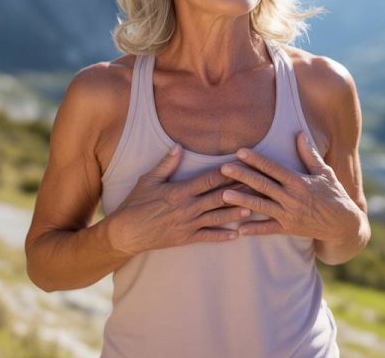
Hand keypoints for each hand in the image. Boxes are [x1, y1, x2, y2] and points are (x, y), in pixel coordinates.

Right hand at [105, 145, 250, 255]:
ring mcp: (188, 224)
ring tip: (255, 207)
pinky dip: (223, 236)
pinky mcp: (186, 238)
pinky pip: (208, 237)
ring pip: (218, 217)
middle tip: (258, 185)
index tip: (242, 165)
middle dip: (239, 190)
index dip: (227, 172)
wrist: (126, 232)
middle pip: (219, 197)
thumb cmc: (136, 203)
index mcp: (180, 191)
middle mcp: (188, 207)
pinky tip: (237, 235)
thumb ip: (166, 164)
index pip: (209, 179)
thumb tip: (179, 146)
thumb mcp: (149, 179)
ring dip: (237, 212)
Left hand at [220, 132, 362, 243]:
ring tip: (223, 195)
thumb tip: (300, 133)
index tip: (240, 152)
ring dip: (242, 200)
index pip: (273, 168)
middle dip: (242, 176)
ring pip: (261, 206)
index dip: (256, 160)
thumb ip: (309, 154)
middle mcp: (292, 198)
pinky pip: (269, 230)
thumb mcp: (324, 172)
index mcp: (299, 181)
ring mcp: (289, 215)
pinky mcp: (289, 229)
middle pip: (263, 185)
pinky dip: (254, 229)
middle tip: (223, 168)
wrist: (344, 224)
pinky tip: (239, 228)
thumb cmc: (334, 194)